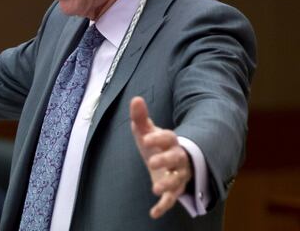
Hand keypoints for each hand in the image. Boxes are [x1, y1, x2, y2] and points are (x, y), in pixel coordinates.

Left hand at [130, 96, 191, 218]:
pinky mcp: (174, 189)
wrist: (168, 160)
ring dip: (168, 185)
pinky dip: (164, 206)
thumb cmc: (155, 143)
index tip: (145, 137)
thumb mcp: (146, 130)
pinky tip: (154, 213)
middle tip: (151, 162)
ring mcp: (178, 175)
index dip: (157, 137)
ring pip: (177, 180)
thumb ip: (140, 117)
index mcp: (170, 141)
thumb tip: (135, 99)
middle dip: (165, 160)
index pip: (167, 137)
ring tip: (155, 189)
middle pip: (176, 158)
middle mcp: (178, 158)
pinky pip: (172, 199)